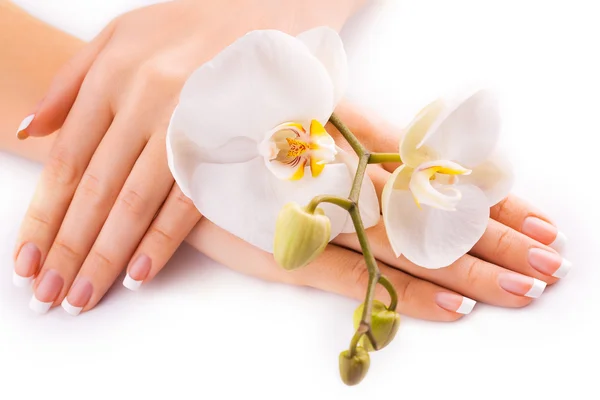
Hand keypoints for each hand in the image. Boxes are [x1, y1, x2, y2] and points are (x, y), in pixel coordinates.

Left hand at [12, 0, 364, 313]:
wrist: (272, 8)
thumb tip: (30, 132)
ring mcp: (188, 121)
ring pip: (136, 201)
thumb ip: (72, 82)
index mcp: (113, 77)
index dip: (44, 217)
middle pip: (96, 190)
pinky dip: (163, 238)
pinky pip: (190, 197)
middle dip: (69, 249)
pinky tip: (139, 273)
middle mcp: (144, 100)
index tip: (26, 261)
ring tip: (84, 296)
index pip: (67, 163)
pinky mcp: (227, 138)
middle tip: (51, 296)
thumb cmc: (196, 24)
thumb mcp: (122, 34)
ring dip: (107, 255)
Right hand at [184, 102, 569, 320]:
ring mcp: (317, 216)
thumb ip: (349, 133)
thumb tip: (403, 154)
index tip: (537, 217)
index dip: (488, 196)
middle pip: (436, 214)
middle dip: (498, 239)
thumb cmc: (233, 129)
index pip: (440, 174)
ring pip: (408, 247)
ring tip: (526, 287)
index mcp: (349, 140)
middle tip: (552, 262)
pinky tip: (451, 309)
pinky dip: (404, 296)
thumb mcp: (292, 122)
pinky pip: (356, 278)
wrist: (159, 149)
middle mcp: (342, 176)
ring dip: (470, 268)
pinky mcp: (284, 251)